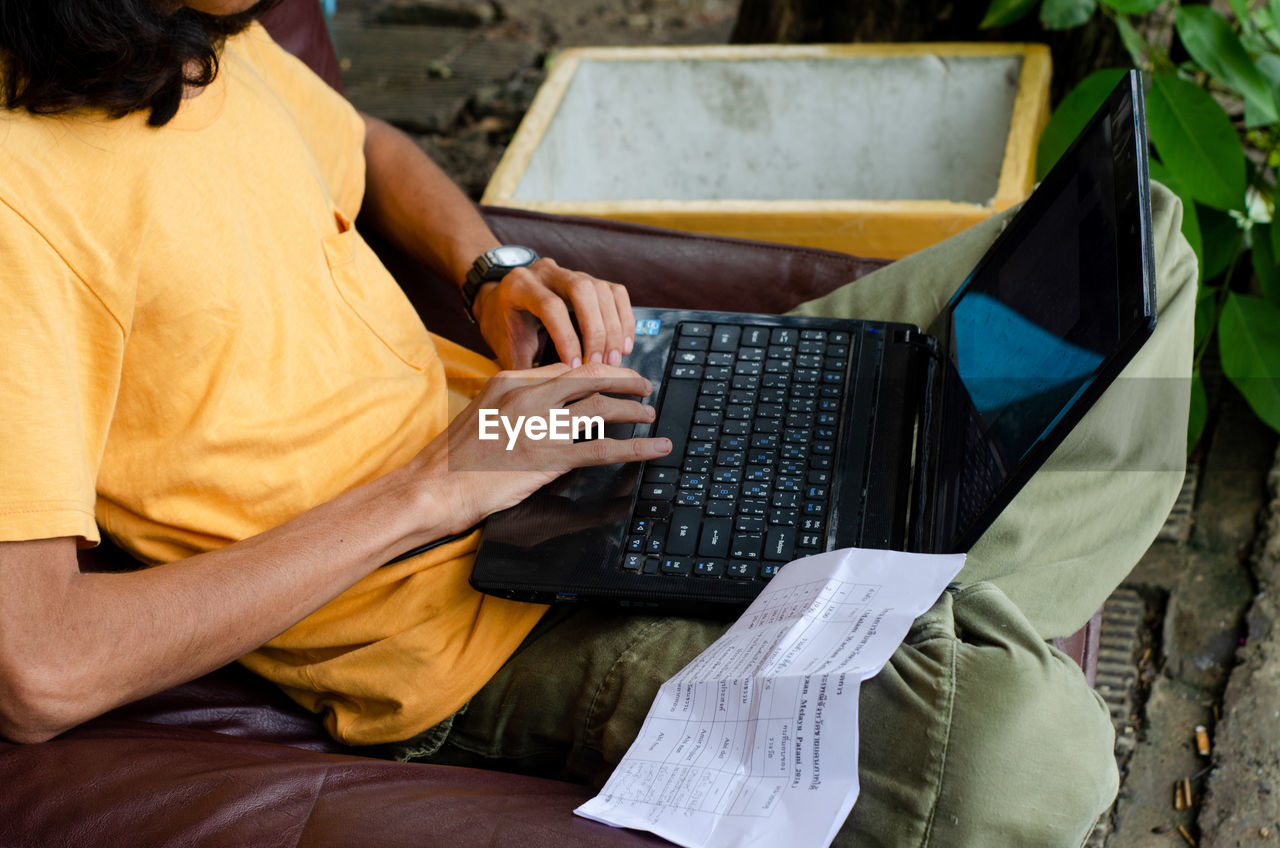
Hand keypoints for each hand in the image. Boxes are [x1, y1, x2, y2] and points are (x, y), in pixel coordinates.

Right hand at [411, 362, 669, 531]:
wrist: (433, 486)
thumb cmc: (453, 458)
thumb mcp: (483, 414)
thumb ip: (515, 404)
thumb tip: (548, 408)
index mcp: (510, 380)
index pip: (565, 367)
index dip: (597, 369)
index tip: (614, 374)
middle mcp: (528, 395)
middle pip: (590, 376)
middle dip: (624, 379)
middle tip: (644, 385)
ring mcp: (540, 425)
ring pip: (602, 408)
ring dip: (633, 410)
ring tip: (650, 412)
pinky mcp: (548, 458)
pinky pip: (604, 449)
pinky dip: (637, 447)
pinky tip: (655, 447)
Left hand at [471, 258, 634, 370]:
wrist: (501, 303)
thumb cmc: (505, 327)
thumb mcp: (506, 348)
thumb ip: (526, 368)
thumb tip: (551, 393)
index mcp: (519, 286)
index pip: (550, 306)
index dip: (566, 338)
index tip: (574, 369)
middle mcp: (545, 272)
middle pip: (581, 290)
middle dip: (595, 331)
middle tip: (602, 365)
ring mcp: (569, 272)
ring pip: (601, 290)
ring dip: (613, 328)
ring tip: (614, 360)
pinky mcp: (589, 279)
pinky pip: (615, 293)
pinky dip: (624, 319)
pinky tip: (624, 345)